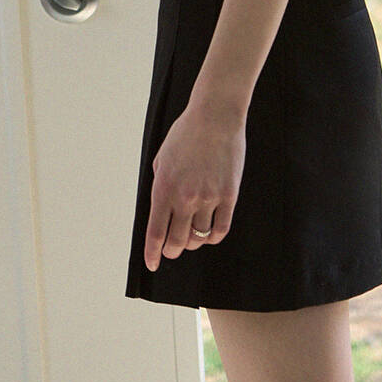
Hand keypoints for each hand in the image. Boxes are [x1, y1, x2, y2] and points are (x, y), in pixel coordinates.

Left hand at [144, 82, 246, 266]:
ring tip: (190, 240)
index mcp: (164, 188)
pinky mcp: (229, 195)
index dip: (152, 253)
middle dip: (172, 251)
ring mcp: (209, 198)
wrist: (215, 117)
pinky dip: (212, 238)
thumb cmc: (185, 135)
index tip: (152, 264)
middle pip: (177, 241)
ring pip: (199, 238)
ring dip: (192, 244)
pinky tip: (208, 235)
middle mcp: (185, 197)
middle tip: (171, 251)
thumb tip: (161, 212)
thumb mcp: (161, 159)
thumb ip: (159, 186)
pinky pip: (220, 228)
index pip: (156, 233)